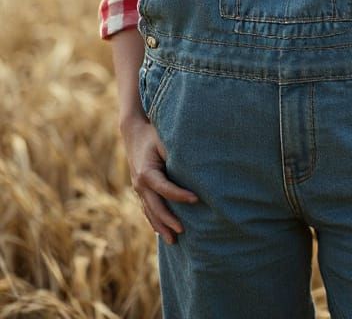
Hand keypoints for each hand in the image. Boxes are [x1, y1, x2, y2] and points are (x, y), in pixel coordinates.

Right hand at [121, 114, 198, 244]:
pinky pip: (146, 209)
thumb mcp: (163, 140)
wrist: (132, 132)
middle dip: (169, 221)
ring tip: (173, 241)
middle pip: (155, 207)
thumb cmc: (152, 135)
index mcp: (147, 173)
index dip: (180, 196)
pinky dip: (154, 221)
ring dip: (161, 227)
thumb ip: (174, 153)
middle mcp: (140, 184)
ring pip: (150, 212)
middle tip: (184, 231)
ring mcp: (138, 189)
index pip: (165, 189)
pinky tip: (161, 231)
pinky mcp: (139, 190)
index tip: (196, 199)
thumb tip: (193, 165)